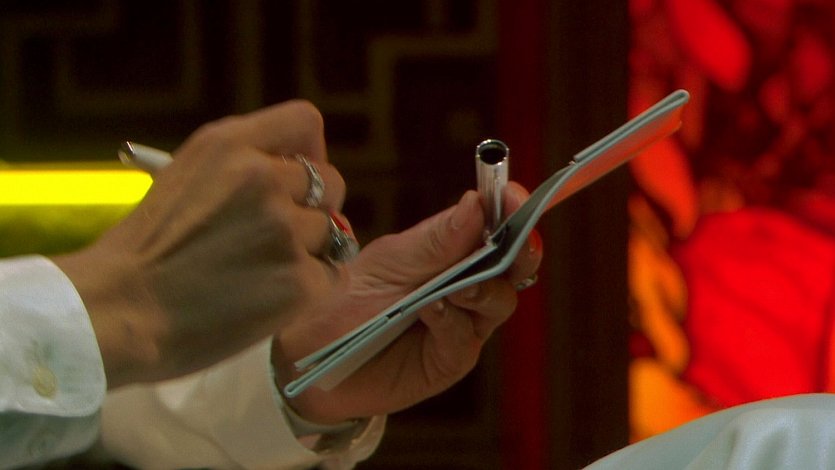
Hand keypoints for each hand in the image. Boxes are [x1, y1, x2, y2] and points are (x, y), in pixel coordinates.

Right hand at [53, 100, 348, 387]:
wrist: (117, 312)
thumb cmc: (144, 252)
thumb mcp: (184, 176)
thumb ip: (241, 164)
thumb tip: (299, 174)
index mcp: (230, 145)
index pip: (304, 122)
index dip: (309, 152)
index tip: (297, 176)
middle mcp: (264, 179)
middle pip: (331, 182)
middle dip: (312, 209)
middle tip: (280, 237)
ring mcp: (285, 231)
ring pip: (333, 233)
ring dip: (309, 253)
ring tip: (263, 274)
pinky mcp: (299, 282)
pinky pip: (334, 276)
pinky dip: (313, 290)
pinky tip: (275, 298)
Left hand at [272, 182, 542, 422]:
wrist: (315, 352)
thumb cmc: (351, 298)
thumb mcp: (389, 260)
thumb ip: (435, 240)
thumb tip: (476, 202)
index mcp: (455, 251)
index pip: (497, 226)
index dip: (513, 209)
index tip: (517, 196)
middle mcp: (469, 285)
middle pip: (515, 265)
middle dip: (521, 250)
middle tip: (517, 241)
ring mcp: (464, 323)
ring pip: (500, 301)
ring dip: (484, 289)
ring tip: (460, 285)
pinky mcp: (450, 359)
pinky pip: (464, 337)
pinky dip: (451, 320)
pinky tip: (432, 308)